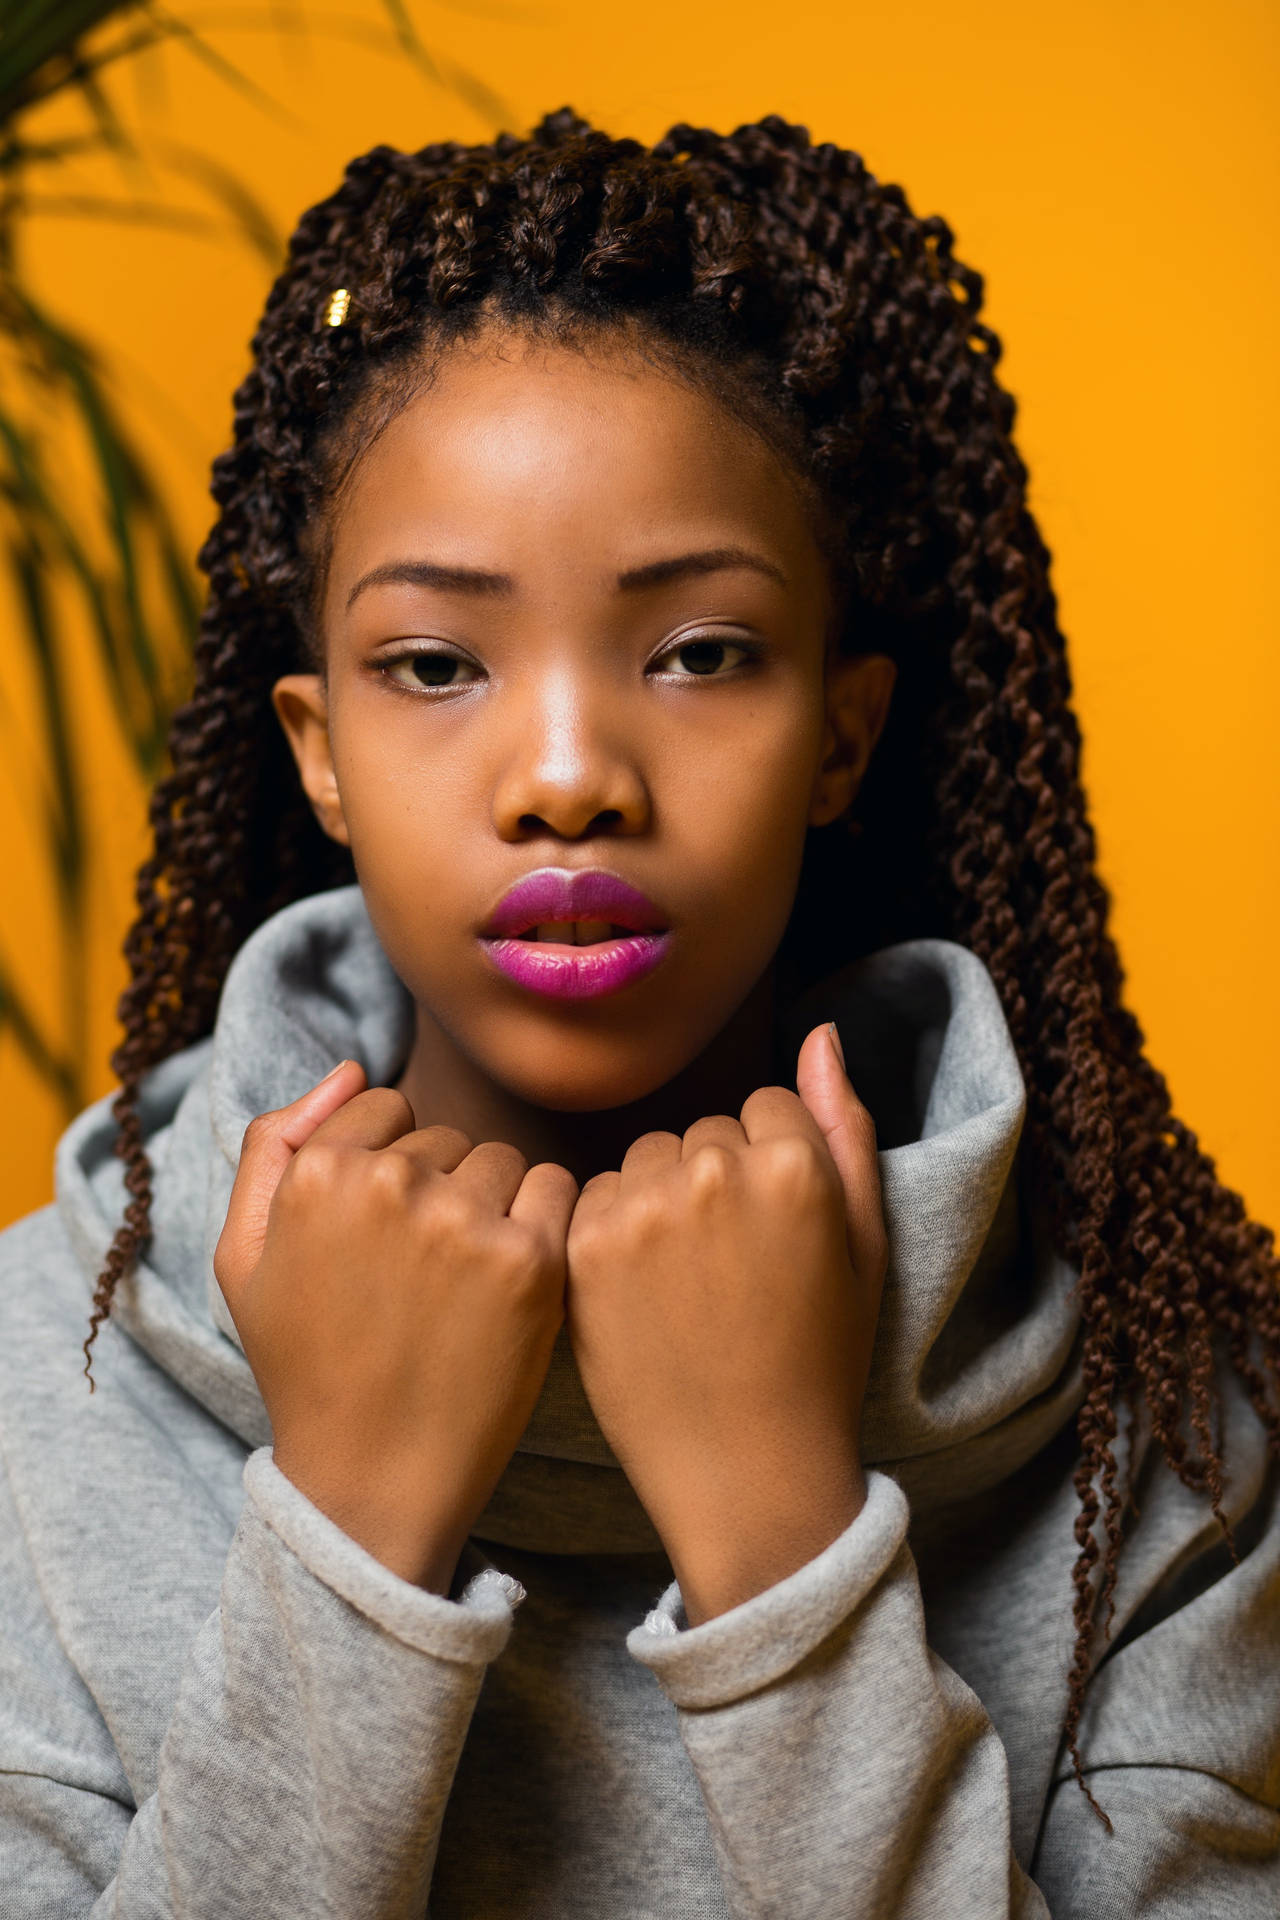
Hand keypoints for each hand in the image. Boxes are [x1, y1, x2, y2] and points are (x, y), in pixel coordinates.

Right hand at [213, 1061, 577, 1591]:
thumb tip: (350, 1068)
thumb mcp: (245, 1255)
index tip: (384, 1236)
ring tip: (463, 1287)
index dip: (389, 1169)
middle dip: (441, 1190)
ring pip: (503, 1161)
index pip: (385, 1108)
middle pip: (447, 1137)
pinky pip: (557, 1190)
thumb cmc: (307, 1364)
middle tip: (420, 1278)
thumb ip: (276, 1144)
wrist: (373, 1478)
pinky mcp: (531, 1260)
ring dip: (494, 1208)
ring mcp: (464, 1220)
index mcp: (319, 1174)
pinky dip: (546, 1226)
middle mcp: (391, 1184)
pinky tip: (515, 1282)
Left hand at [564, 1024, 887, 1623]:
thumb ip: (844, 1127)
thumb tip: (821, 1033)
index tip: (771, 1238)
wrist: (749, 1468)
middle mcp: (715, 1172)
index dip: (769, 1174)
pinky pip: (595, 1196)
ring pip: (644, 1159)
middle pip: (700, 1133)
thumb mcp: (865, 1244)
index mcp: (794, 1165)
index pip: (765, 1111)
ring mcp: (644, 1208)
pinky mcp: (585, 1246)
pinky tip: (641, 1293)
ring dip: (657, 1201)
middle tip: (728, 1270)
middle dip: (711, 1183)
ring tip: (684, 1284)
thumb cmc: (818, 1358)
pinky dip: (612, 1233)